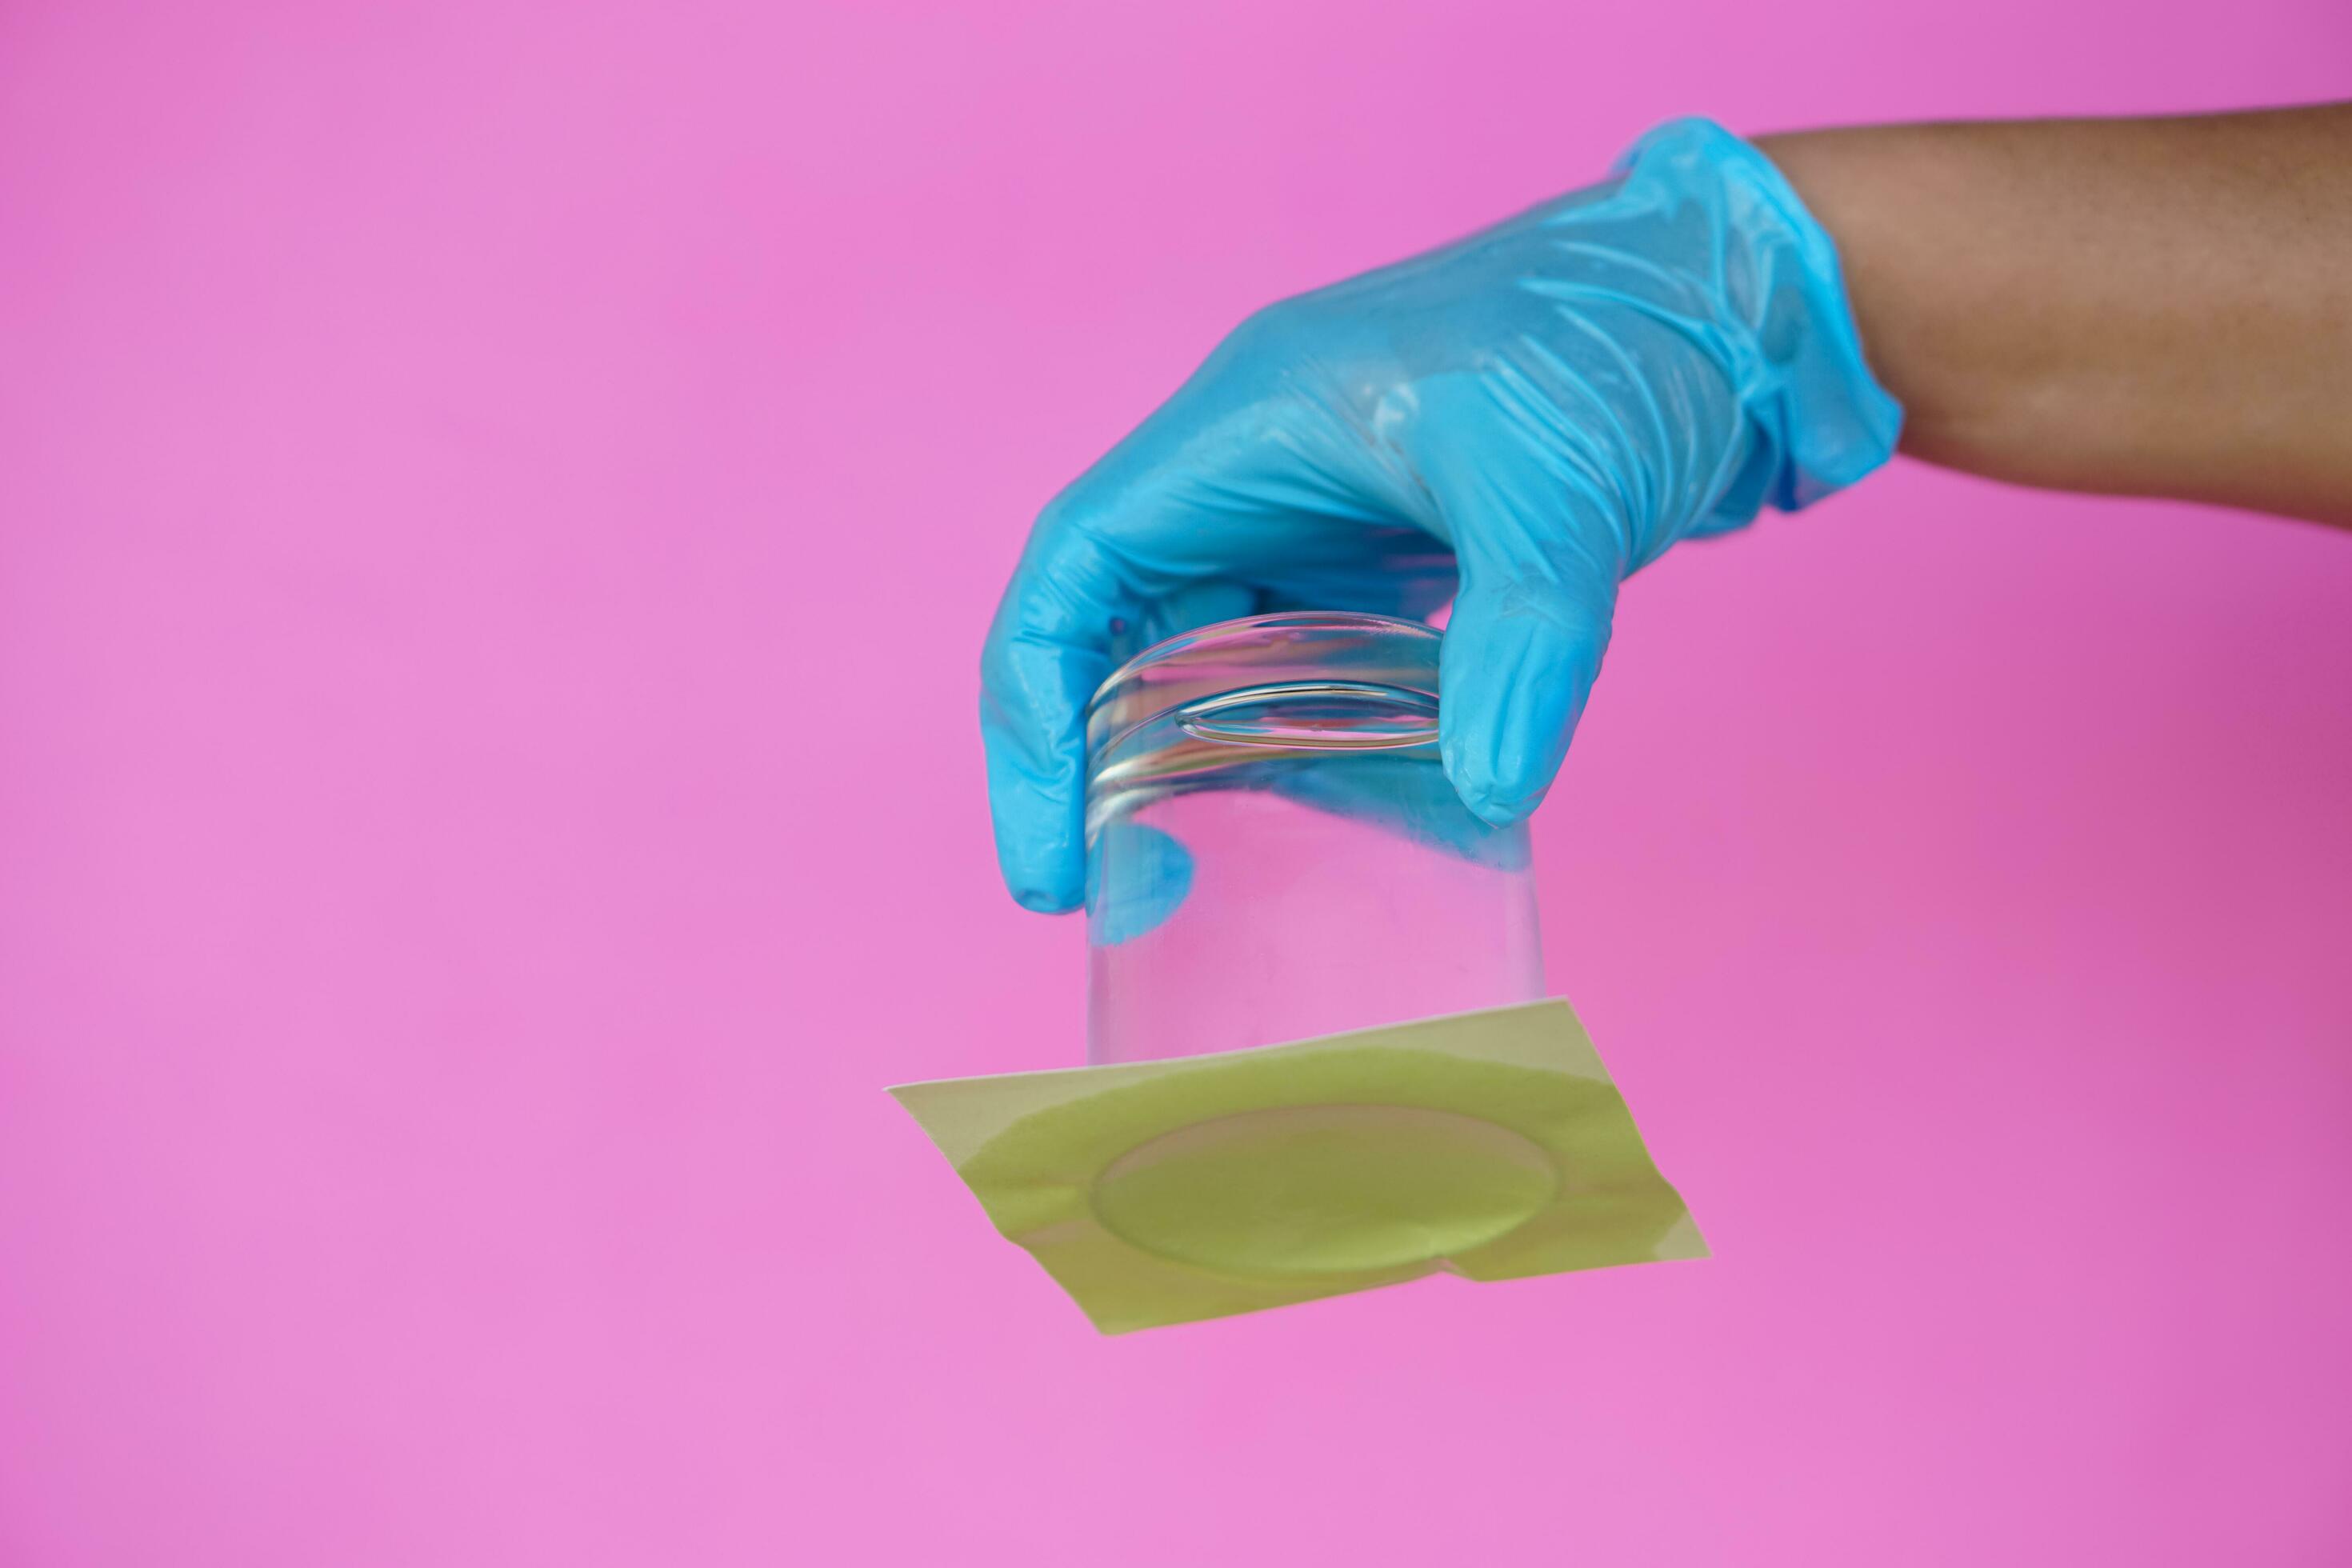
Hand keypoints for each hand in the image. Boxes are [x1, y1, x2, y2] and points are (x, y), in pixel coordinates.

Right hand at [981, 118, 1899, 911]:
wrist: (1730, 301)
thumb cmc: (1617, 336)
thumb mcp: (1561, 486)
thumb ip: (1522, 641)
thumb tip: (1492, 794)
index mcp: (1241, 428)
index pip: (1076, 570)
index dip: (1036, 711)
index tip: (1051, 847)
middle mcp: (1258, 474)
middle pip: (1120, 628)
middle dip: (1099, 761)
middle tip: (1116, 894)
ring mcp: (1325, 518)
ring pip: (1215, 658)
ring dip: (1201, 761)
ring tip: (1203, 883)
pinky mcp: (1393, 560)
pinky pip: (1314, 670)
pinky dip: (1309, 747)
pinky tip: (1334, 826)